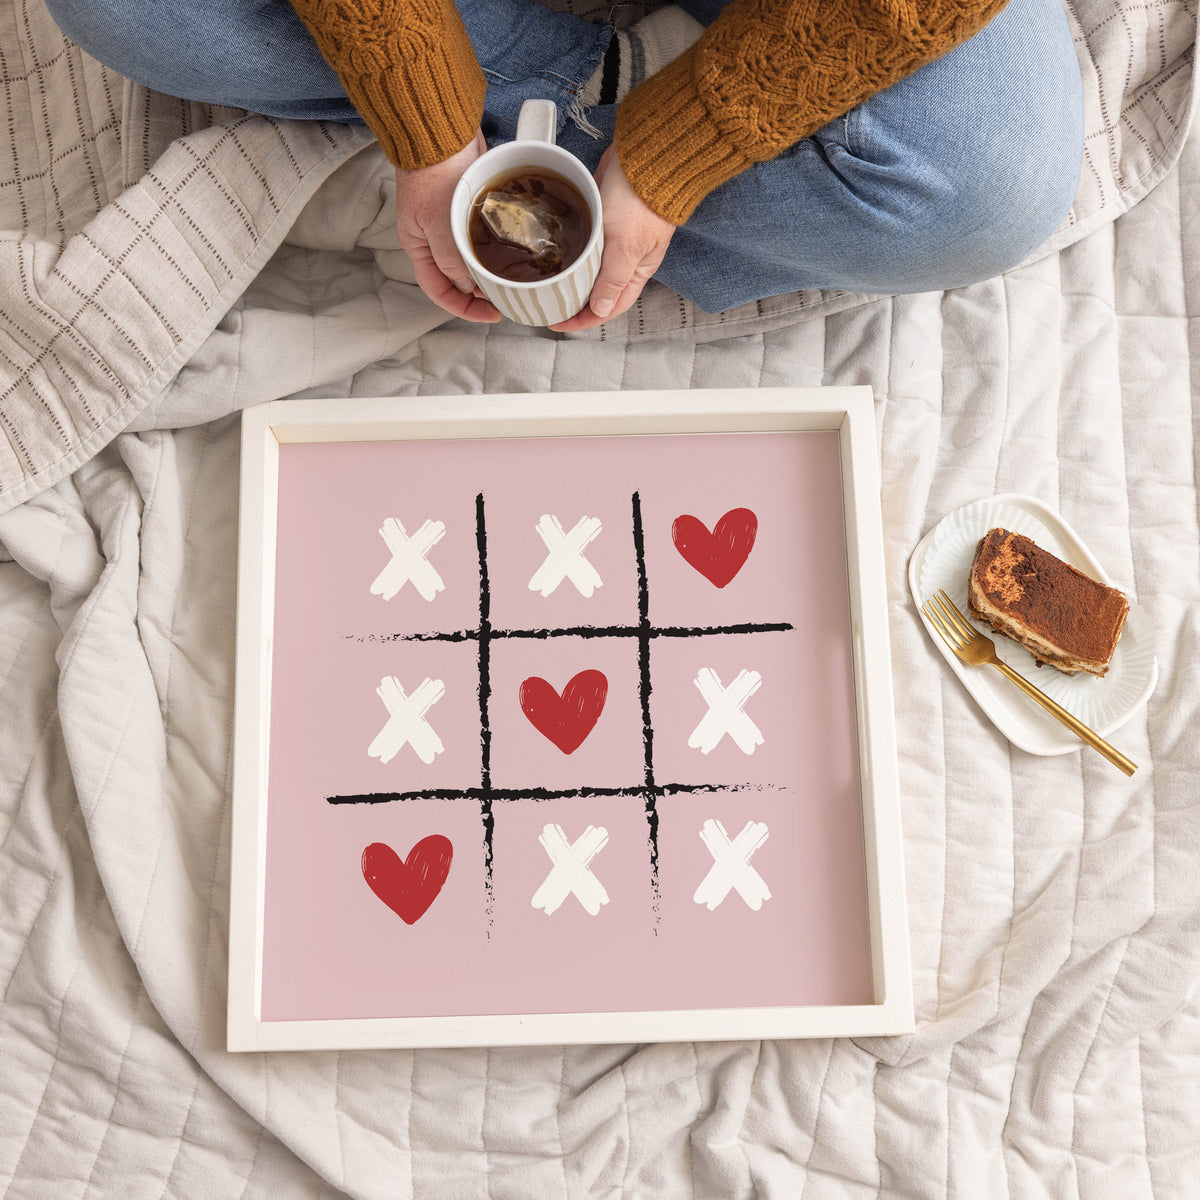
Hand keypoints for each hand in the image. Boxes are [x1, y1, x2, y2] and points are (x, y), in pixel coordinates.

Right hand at [394, 130, 500, 322]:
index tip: (491, 313)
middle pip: (459, 278)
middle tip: (508, 296)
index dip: (464, 308)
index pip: (439, 291)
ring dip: (492, 268)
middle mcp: (434, 239)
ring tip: (515, 276)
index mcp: (419, 247)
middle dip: (482, 290)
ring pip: (474, 257)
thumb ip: (454, 261)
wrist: (440, 130)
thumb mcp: (440, 226)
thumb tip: (469, 287)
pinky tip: (516, 250)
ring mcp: (452, 222)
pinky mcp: (470, 206)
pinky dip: (499, 245)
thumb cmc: (433, 174)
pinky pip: (485, 235)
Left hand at [551, 146, 675, 331]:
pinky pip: (584, 243)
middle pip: (597, 291)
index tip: (559, 322)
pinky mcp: (602, 218)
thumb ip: (612, 279)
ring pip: (589, 268)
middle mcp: (626, 259)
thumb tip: (601, 309)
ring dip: (571, 277)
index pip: (609, 306)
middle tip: (548, 305)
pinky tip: (554, 254)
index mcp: (636, 271)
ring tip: (548, 284)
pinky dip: (570, 251)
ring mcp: (613, 238)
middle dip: (575, 302)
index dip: (584, 319)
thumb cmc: (641, 199)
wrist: (644, 155)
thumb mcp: (625, 246)